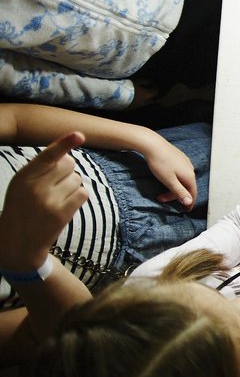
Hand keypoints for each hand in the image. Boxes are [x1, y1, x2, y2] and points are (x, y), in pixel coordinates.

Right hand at [0, 132, 88, 269]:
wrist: (19, 241)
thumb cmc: (23, 207)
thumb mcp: (22, 185)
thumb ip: (40, 169)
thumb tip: (68, 154)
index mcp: (23, 177)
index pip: (47, 156)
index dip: (64, 143)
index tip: (79, 135)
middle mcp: (35, 187)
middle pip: (69, 164)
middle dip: (67, 171)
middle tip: (54, 185)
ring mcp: (49, 201)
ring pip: (77, 179)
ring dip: (72, 186)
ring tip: (56, 198)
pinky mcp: (62, 214)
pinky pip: (83, 193)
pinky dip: (78, 197)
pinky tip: (65, 205)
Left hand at [144, 138, 196, 210]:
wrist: (153, 144)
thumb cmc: (160, 163)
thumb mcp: (169, 181)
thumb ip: (180, 192)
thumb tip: (189, 202)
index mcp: (189, 176)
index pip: (193, 193)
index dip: (189, 203)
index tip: (186, 210)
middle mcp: (190, 169)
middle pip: (187, 187)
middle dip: (175, 195)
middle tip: (162, 199)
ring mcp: (185, 163)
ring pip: (183, 180)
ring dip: (173, 187)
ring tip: (161, 190)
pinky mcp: (180, 158)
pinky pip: (180, 173)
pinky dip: (174, 179)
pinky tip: (166, 179)